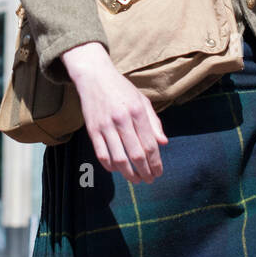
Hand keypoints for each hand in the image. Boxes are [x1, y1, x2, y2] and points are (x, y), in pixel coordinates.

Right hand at [62, 42, 166, 183]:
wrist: (94, 76)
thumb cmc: (121, 89)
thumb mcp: (142, 100)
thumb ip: (154, 122)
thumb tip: (164, 143)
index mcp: (137, 111)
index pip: (150, 144)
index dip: (156, 162)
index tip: (159, 172)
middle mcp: (122, 119)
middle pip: (136, 154)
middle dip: (145, 171)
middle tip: (150, 180)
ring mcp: (105, 125)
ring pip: (119, 158)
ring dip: (129, 173)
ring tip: (136, 179)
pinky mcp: (92, 130)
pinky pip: (102, 154)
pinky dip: (110, 166)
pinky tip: (117, 170)